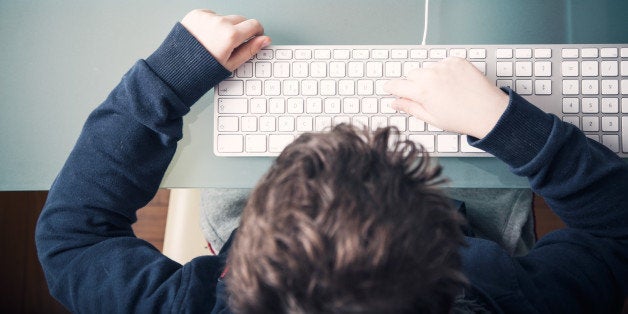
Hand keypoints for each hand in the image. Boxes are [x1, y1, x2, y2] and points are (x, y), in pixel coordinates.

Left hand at [181, 9, 270, 70]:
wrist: (177, 69)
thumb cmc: (202, 70)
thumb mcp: (231, 64)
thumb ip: (250, 49)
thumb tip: (264, 40)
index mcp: (231, 35)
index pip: (254, 25)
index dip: (257, 32)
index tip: (255, 36)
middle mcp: (220, 22)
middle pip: (241, 19)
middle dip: (241, 30)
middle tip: (233, 44)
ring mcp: (207, 17)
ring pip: (226, 17)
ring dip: (225, 26)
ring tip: (216, 43)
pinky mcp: (197, 14)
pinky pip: (211, 15)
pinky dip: (212, 23)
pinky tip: (207, 37)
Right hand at [384, 57, 508, 138]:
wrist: (490, 112)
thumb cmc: (463, 119)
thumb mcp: (431, 118)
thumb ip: (410, 108)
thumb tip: (395, 102)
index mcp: (423, 91)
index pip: (397, 85)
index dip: (391, 87)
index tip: (389, 88)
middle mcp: (432, 75)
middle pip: (411, 74)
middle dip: (413, 84)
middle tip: (424, 96)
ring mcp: (445, 66)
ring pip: (427, 68)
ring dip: (429, 76)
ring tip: (443, 91)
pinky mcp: (457, 61)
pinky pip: (442, 63)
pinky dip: (443, 71)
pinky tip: (452, 83)